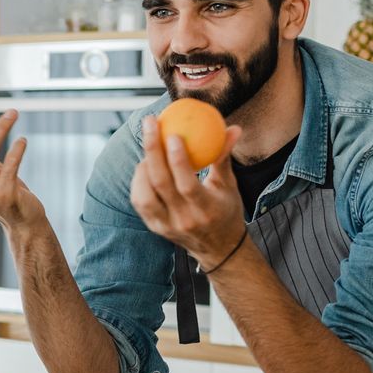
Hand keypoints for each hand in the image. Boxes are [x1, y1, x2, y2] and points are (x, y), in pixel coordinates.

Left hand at [130, 116, 245, 265]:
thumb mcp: (228, 185)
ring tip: (149, 147)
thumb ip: (224, 157)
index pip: (187, 184)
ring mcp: (166, 226)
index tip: (173, 134)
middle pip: (161, 183)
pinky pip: (140, 202)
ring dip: (143, 167)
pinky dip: (139, 181)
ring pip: (145, 195)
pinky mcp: (155, 227)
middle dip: (152, 150)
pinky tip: (144, 165)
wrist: (218, 249)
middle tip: (150, 124)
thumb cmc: (226, 210)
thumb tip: (233, 128)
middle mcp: (184, 220)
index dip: (178, 159)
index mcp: (206, 209)